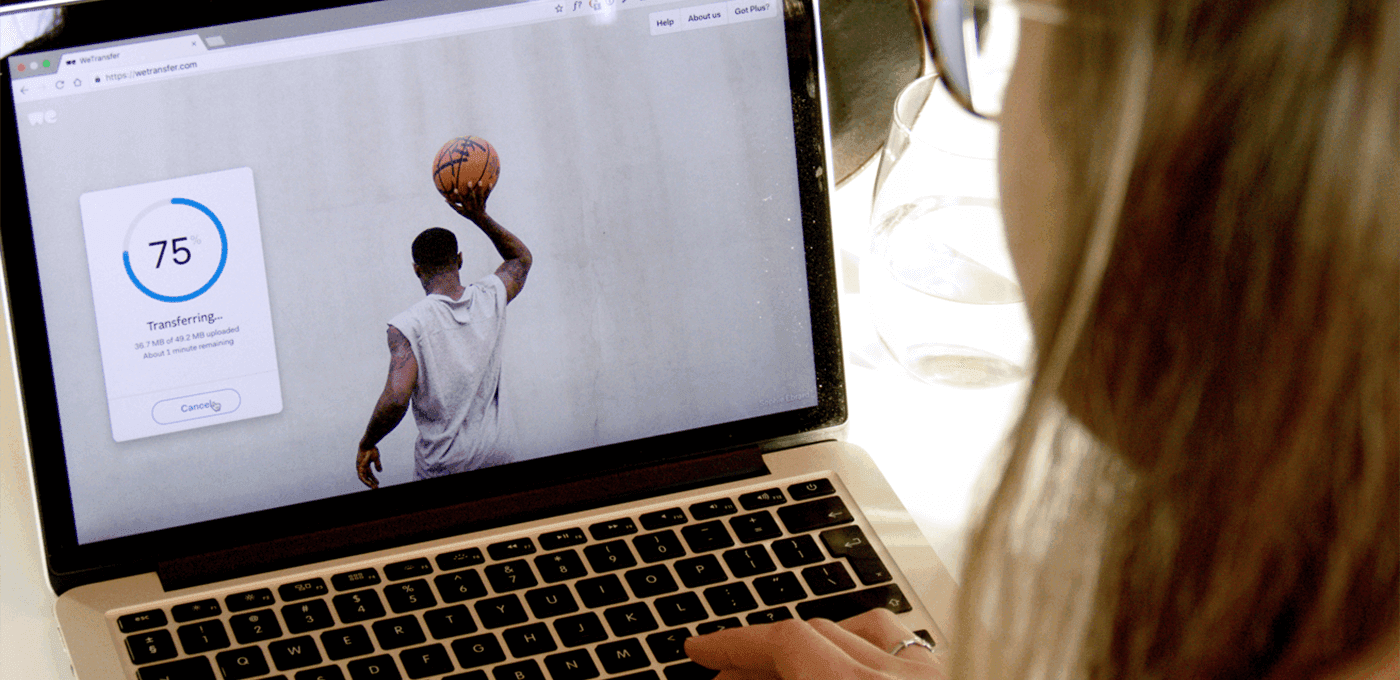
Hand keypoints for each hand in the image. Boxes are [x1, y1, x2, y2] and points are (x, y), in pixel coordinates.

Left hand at [356, 446, 381, 488]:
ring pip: (363, 478)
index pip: (369, 474)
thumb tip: (380, 471)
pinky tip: (370, 484)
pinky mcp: (359, 467)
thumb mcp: (376, 458)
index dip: (372, 478)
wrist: (367, 444)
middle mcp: (362, 466)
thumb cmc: (371, 449)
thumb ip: (377, 465)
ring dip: (368, 483)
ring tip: (374, 487)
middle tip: (376, 488)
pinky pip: (361, 476)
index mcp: (365, 465)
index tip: (377, 482)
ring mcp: (359, 467)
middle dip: (371, 482)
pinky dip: (365, 480)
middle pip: (366, 477)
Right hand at [443, 181, 488, 219]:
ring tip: (480, 181)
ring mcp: (479, 204)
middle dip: (470, 190)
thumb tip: (444, 199)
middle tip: (469, 182)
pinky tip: (491, 183)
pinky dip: (489, 190)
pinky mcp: (484, 202)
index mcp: (466, 206)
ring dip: (480, 189)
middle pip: (472, 197)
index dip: (458, 196)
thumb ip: (453, 205)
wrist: (479, 219)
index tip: (455, 189)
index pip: (461, 201)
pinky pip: (487, 195)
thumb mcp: (460, 211)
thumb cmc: (468, 214)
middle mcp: (473, 205)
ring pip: (480, 196)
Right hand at [684, 609, 947, 679]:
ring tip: (781, 669)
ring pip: (859, 628)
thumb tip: (732, 679)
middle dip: (761, 655)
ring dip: (811, 643)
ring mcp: (929, 675)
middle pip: (812, 634)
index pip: (784, 642)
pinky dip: (864, 645)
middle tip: (726, 678)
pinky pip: (901, 641)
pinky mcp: (947, 679)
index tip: (702, 650)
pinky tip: (846, 662)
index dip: (733, 643)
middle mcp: (895, 676)